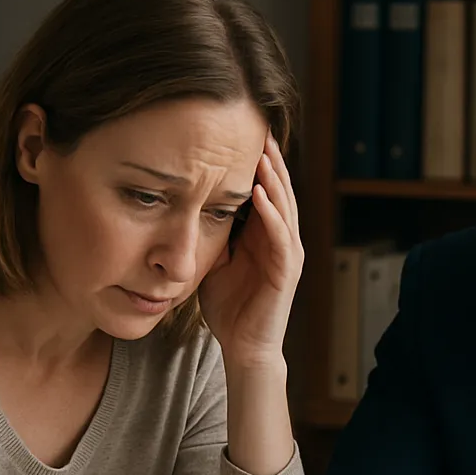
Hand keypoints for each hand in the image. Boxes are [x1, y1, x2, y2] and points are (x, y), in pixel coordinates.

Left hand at [199, 132, 303, 368]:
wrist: (244, 347)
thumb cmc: (229, 308)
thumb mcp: (214, 260)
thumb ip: (211, 233)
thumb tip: (188, 205)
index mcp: (265, 236)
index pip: (265, 190)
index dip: (257, 162)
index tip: (242, 133)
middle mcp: (281, 240)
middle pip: (280, 190)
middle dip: (271, 160)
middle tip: (260, 127)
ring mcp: (288, 255)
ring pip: (285, 207)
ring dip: (274, 180)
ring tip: (263, 152)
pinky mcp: (287, 272)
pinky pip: (282, 237)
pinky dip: (272, 214)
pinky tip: (260, 193)